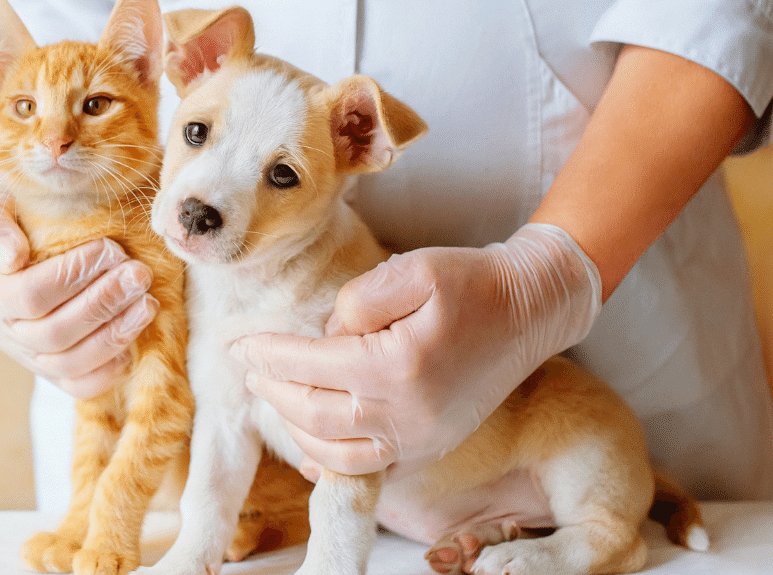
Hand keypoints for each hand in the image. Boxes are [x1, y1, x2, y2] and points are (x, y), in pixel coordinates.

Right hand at [0, 187, 158, 398]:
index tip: (110, 248)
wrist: (24, 244)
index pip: (30, 295)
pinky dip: (109, 369)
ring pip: (70, 364)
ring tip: (147, 304)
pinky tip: (133, 340)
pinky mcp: (52, 372)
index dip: (73, 275)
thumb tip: (13, 257)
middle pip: (54, 334)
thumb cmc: (15, 220)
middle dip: (103, 303)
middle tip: (139, 275)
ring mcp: (27, 356)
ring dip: (114, 334)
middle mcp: (2, 331)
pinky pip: (79, 386)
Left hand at [230, 223, 600, 475]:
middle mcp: (408, 415)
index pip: (311, 366)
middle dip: (273, 391)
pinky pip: (370, 471)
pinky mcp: (430, 448)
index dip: (269, 354)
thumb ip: (356, 300)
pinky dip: (331, 464)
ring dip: (295, 427)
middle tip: (250, 370)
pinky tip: (308, 450)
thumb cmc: (473, 283)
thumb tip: (325, 336)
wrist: (531, 310)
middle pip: (313, 414)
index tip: (241, 344)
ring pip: (334, 452)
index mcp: (399, 367)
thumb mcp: (412, 270)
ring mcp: (421, 439)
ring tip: (275, 396)